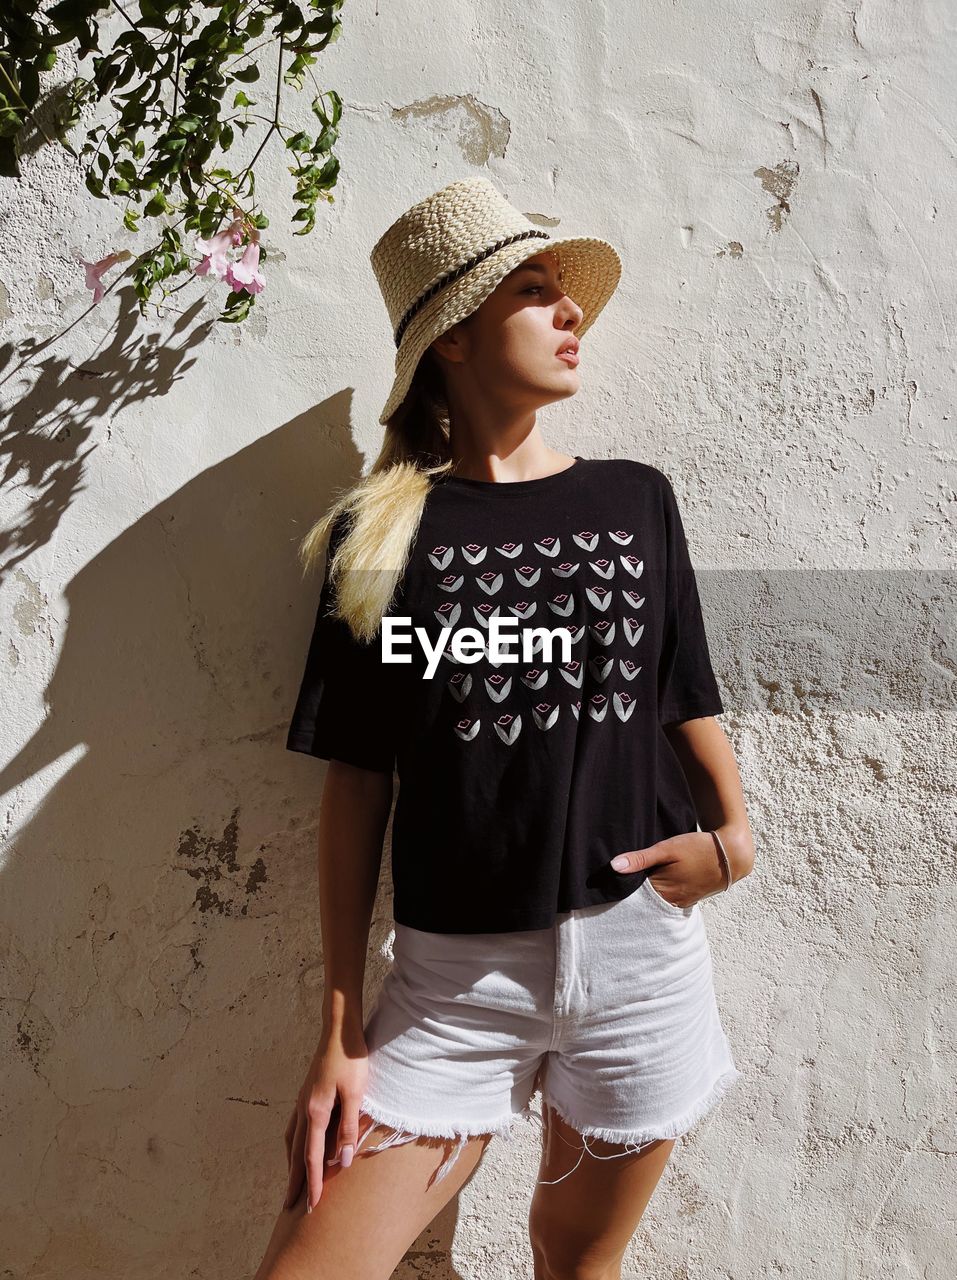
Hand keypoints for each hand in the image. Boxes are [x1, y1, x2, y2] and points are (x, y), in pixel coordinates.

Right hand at [283, 1025, 368, 1213]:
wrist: (340, 1029)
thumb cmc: (351, 1059)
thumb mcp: (356, 1093)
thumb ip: (348, 1128)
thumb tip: (341, 1162)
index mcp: (316, 1111)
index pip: (312, 1157)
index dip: (313, 1182)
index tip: (311, 1206)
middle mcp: (304, 1109)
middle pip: (296, 1153)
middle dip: (295, 1181)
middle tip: (289, 1207)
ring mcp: (302, 1100)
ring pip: (292, 1140)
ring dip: (291, 1164)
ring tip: (291, 1182)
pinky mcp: (306, 1093)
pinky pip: (294, 1127)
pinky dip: (293, 1144)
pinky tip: (298, 1146)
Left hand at [609, 831, 729, 908]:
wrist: (732, 854)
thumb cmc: (698, 848)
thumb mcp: (667, 848)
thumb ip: (641, 858)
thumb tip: (613, 866)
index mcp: (663, 890)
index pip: (633, 896)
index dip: (622, 890)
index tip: (610, 885)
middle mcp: (672, 901)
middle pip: (645, 902)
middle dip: (633, 896)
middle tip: (619, 888)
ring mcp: (682, 902)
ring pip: (658, 903)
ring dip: (648, 897)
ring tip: (636, 887)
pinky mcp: (691, 900)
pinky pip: (670, 902)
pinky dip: (662, 896)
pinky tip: (658, 888)